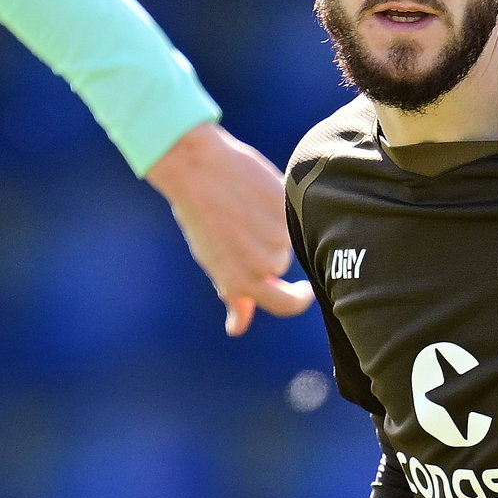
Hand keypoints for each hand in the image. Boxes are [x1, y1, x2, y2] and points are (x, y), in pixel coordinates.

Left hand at [145, 121, 310, 335]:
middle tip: (238, 225)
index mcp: (243, 282)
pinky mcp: (287, 209)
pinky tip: (255, 192)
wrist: (196, 169)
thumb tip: (236, 329)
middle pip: (280, 264)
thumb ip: (233, 295)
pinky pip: (293, 212)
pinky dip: (278, 205)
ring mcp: (278, 237)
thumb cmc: (200, 216)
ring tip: (243, 206)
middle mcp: (263, 266)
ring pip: (287, 238)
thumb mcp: (213, 262)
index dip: (297, 299)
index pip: (287, 305)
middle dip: (264, 249)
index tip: (301, 291)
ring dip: (272, 224)